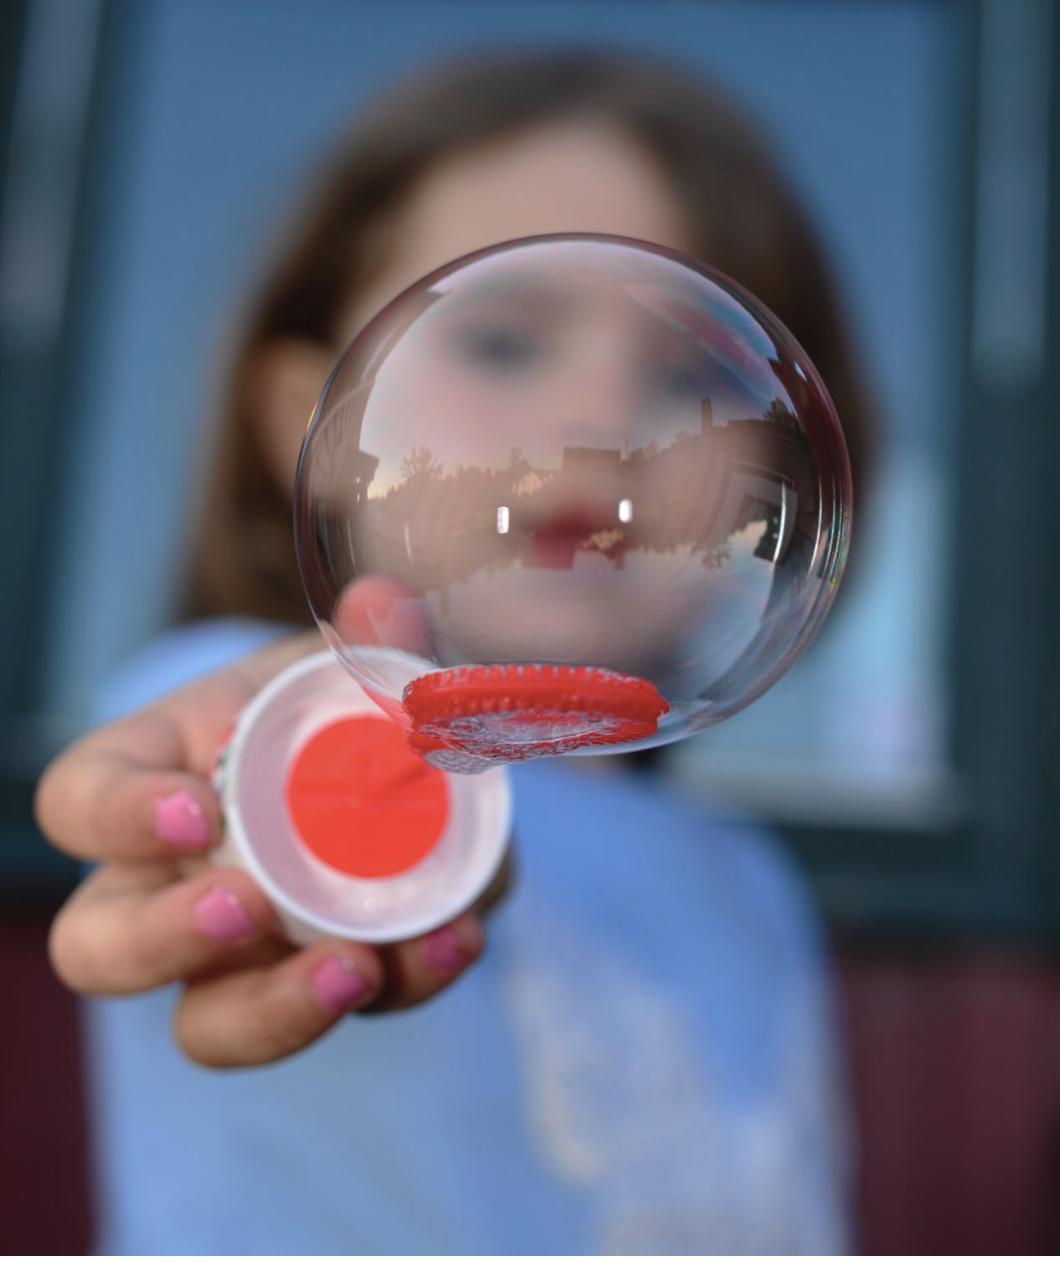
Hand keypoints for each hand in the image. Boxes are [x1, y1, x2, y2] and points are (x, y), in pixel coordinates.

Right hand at [35, 623, 504, 1068]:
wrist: (384, 762)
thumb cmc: (324, 703)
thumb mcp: (340, 664)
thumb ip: (369, 637)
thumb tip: (384, 603)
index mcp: (149, 782)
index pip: (79, 800)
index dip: (118, 815)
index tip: (196, 809)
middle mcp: (166, 883)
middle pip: (102, 947)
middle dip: (164, 940)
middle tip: (246, 908)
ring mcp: (237, 954)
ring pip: (207, 1023)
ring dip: (277, 1010)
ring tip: (356, 967)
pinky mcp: (318, 981)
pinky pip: (337, 1007)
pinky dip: (403, 983)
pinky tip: (455, 940)